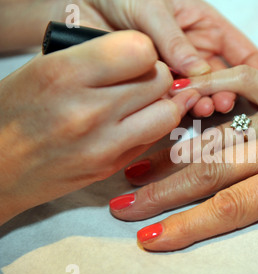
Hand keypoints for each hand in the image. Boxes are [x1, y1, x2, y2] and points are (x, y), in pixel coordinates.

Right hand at [0, 31, 200, 224]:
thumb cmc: (16, 112)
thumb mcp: (44, 69)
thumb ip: (95, 58)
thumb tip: (143, 54)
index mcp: (65, 73)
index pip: (141, 49)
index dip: (144, 49)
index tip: (135, 55)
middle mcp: (88, 109)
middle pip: (159, 79)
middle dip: (156, 74)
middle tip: (142, 77)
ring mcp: (102, 143)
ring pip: (167, 113)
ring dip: (163, 102)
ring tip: (146, 100)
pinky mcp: (111, 166)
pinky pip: (154, 138)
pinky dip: (154, 125)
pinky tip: (140, 120)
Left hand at [1, 0, 257, 116]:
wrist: (78, 6)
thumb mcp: (151, 7)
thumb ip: (175, 39)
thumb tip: (200, 71)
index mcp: (204, 27)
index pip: (240, 51)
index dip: (251, 69)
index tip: (254, 85)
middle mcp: (194, 53)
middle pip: (223, 79)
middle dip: (226, 92)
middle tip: (222, 102)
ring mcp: (175, 73)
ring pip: (200, 94)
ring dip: (204, 104)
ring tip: (203, 107)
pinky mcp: (155, 89)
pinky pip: (172, 103)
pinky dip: (178, 111)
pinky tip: (180, 113)